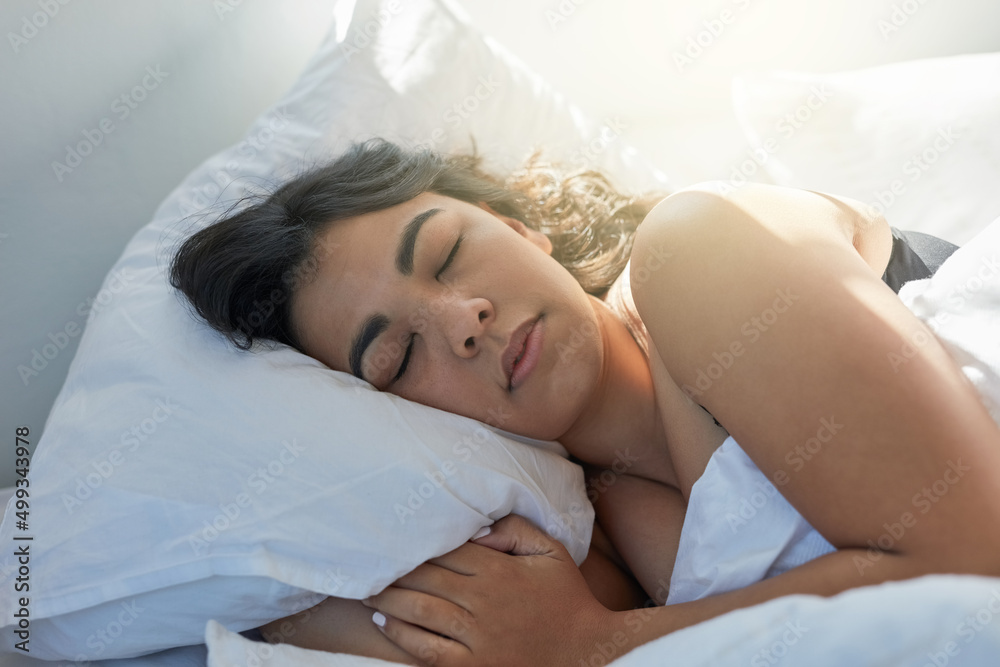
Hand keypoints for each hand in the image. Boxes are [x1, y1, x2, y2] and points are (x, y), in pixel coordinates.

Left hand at [361, 515, 612, 666]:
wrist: (588, 655)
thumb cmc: (567, 598)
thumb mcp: (551, 552)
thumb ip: (515, 530)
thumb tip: (476, 530)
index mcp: (498, 571)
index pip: (444, 551)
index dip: (415, 544)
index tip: (391, 536)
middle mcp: (482, 602)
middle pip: (424, 578)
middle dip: (392, 569)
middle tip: (366, 560)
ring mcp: (475, 637)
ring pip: (419, 611)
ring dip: (386, 599)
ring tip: (365, 589)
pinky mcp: (472, 666)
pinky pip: (426, 649)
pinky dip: (401, 634)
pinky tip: (384, 622)